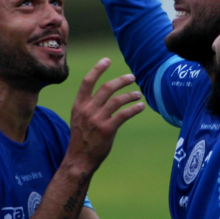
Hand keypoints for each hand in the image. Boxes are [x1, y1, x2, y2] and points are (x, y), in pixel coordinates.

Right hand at [64, 58, 143, 173]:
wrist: (79, 159)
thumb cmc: (82, 138)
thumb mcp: (79, 118)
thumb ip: (89, 105)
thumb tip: (104, 94)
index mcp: (79, 105)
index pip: (87, 82)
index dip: (98, 69)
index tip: (107, 60)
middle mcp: (87, 110)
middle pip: (107, 88)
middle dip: (121, 80)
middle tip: (132, 77)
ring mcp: (97, 120)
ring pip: (117, 100)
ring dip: (130, 95)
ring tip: (138, 95)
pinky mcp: (107, 130)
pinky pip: (124, 114)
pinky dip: (134, 108)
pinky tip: (140, 106)